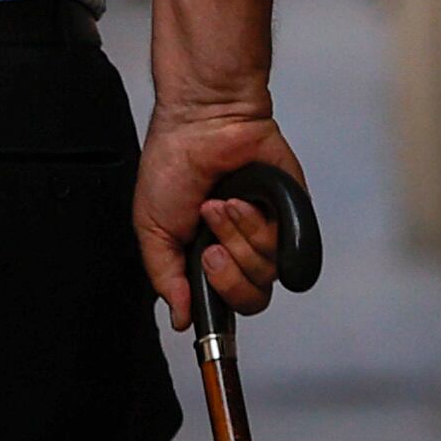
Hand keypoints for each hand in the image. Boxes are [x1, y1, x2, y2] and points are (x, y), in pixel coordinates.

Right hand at [134, 101, 304, 325]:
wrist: (203, 124)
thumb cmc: (173, 162)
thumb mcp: (151, 228)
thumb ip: (165, 278)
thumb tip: (180, 316)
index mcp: (205, 257)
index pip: (225, 303)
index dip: (218, 296)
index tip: (202, 277)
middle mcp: (238, 248)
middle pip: (252, 297)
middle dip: (229, 274)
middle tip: (209, 246)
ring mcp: (265, 232)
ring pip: (266, 270)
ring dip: (236, 237)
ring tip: (219, 207)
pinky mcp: (289, 213)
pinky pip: (285, 243)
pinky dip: (256, 222)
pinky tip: (240, 199)